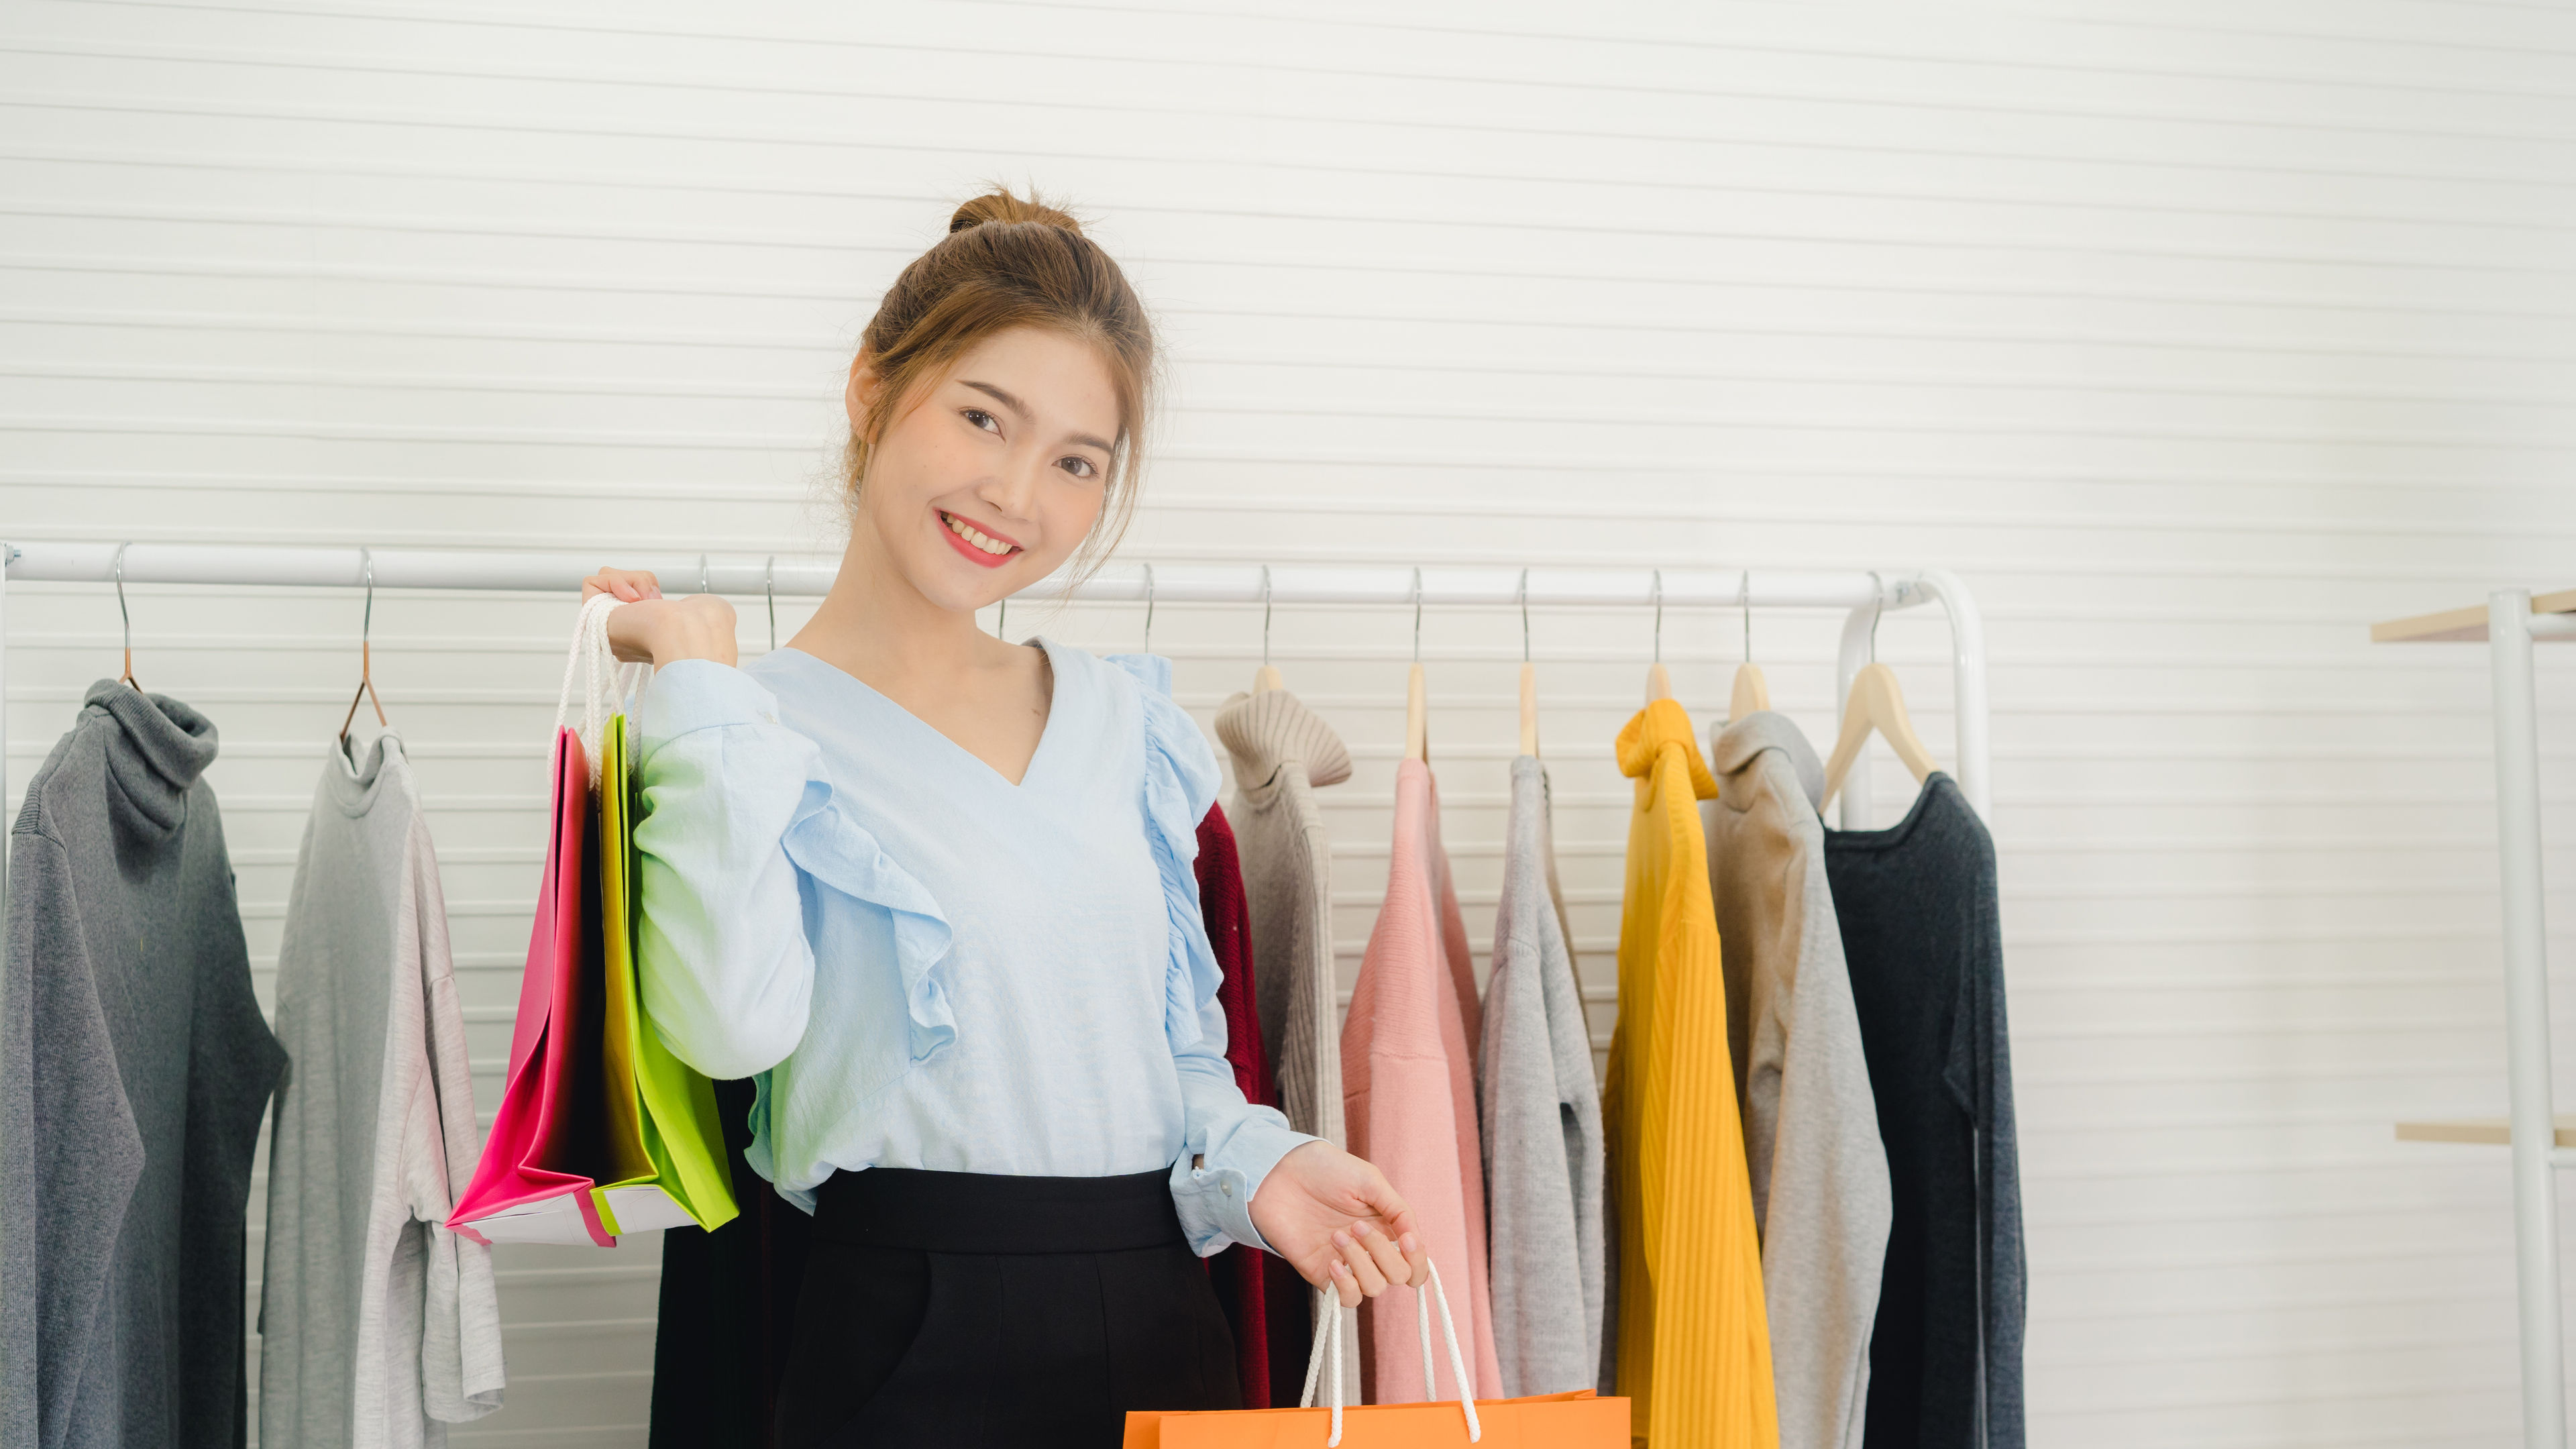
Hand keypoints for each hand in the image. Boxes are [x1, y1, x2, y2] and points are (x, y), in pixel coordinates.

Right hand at [581, 568, 738, 667]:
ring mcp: (610, 627)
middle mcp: (628, 636)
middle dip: (642, 583)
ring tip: (646, 600)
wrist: (689, 635)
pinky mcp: (596, 617)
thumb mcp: (703, 608)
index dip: (654, 594)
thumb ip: (685, 606)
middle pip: (622, 590)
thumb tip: (665, 604)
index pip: (640, 606)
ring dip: (632, 579)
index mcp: (652, 639)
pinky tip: (632, 599)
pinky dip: (614, 580)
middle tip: (657, 601)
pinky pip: (592, 583)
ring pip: (608, 581)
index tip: (672, 608)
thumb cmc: (703, 627)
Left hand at [1248, 1141, 1432, 1307]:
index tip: (1404, 1240)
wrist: (1280, 1174)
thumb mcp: (1370, 1181)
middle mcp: (1370, 1249)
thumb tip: (1415, 1241)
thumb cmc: (1324, 1170)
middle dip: (1382, 1252)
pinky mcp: (1322, 1274)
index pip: (1415, 1261)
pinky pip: (1347, 1299)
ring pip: (1375, 1288)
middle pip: (1399, 1276)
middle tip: (1356, 1226)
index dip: (1417, 1257)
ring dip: (1361, 1263)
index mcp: (1387, 1226)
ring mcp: (1348, 1264)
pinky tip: (1333, 1262)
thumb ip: (1398, 1210)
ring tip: (1337, 1236)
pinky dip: (1346, 1285)